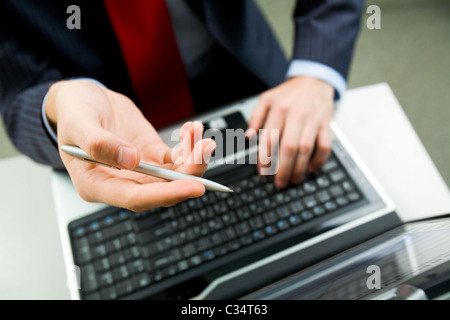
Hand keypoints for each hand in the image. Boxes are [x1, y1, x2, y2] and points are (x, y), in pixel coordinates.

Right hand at [46, 80, 214, 211]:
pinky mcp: (152, 157)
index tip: (194, 187)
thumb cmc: (74, 112)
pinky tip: (193, 130)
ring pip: (174, 177)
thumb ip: (99, 143)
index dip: (166, 195)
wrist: (84, 99)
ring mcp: (139, 171)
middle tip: (205, 150)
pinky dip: (189, 147)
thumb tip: (131, 161)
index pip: (136, 198)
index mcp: (97, 184)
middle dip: (189, 174)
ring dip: (193, 160)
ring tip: (203, 137)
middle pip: (162, 190)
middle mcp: (121, 183)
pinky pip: (175, 159)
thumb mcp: (79, 123)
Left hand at [247, 76, 334, 187]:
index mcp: (279, 109)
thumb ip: (255, 117)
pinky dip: (319, 159)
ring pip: (306, 149)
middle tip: (279, 182)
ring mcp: (312, 120)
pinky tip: (311, 168)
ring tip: (293, 180)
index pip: (270, 138)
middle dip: (283, 169)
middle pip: (289, 147)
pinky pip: (325, 145)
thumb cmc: (289, 94)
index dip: (265, 158)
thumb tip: (248, 137)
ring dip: (299, 168)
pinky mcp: (325, 124)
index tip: (263, 172)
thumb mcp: (266, 99)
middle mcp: (296, 115)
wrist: (314, 80)